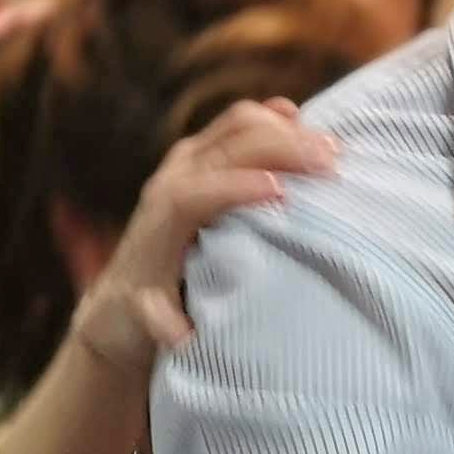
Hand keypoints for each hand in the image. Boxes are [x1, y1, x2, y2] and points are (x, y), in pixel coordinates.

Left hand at [67, 99, 338, 378]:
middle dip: (281, 147)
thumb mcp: (147, 325)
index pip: (195, 194)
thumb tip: (181, 335)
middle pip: (228, 146)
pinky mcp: (201, 154)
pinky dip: (273, 118)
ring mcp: (186, 161)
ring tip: (330, 148)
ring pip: (237, 124)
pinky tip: (302, 121)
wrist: (122, 292)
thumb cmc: (144, 314)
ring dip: (285, 130)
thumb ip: (160, 324)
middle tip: (330, 163)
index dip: (235, 188)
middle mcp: (171, 181)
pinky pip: (238, 124)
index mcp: (161, 223)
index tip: (280, 192)